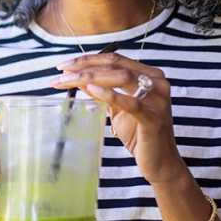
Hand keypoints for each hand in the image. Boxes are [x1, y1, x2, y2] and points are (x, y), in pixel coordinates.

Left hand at [51, 52, 187, 184]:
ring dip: (90, 77)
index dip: (88, 59)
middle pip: (115, 65)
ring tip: (68, 81)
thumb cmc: (138, 133)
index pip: (115, 59)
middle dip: (84, 67)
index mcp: (149, 75)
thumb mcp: (116, 108)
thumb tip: (78, 78)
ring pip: (121, 77)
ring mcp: (158, 98)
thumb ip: (101, 91)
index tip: (64, 65)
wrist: (159, 162)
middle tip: (61, 72)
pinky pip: (131, 102)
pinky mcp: (154, 117)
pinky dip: (109, 94)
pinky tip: (91, 90)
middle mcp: (157, 82)